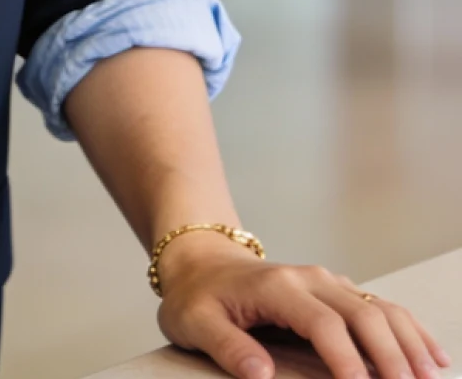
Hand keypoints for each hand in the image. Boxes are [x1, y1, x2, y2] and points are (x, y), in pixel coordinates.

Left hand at [156, 235, 451, 378]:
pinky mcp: (336, 292)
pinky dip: (409, 330)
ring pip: (379, 308)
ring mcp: (326, 282)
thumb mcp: (195, 322)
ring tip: (428, 378)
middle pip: (363, 314)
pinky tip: (430, 355)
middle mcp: (309, 279)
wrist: (200, 260)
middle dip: (391, 357)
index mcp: (277, 286)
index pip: (323, 324)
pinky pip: (381, 308)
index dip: (347, 360)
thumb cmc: (198, 295)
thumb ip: (227, 346)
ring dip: (408, 343)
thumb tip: (260, 373)